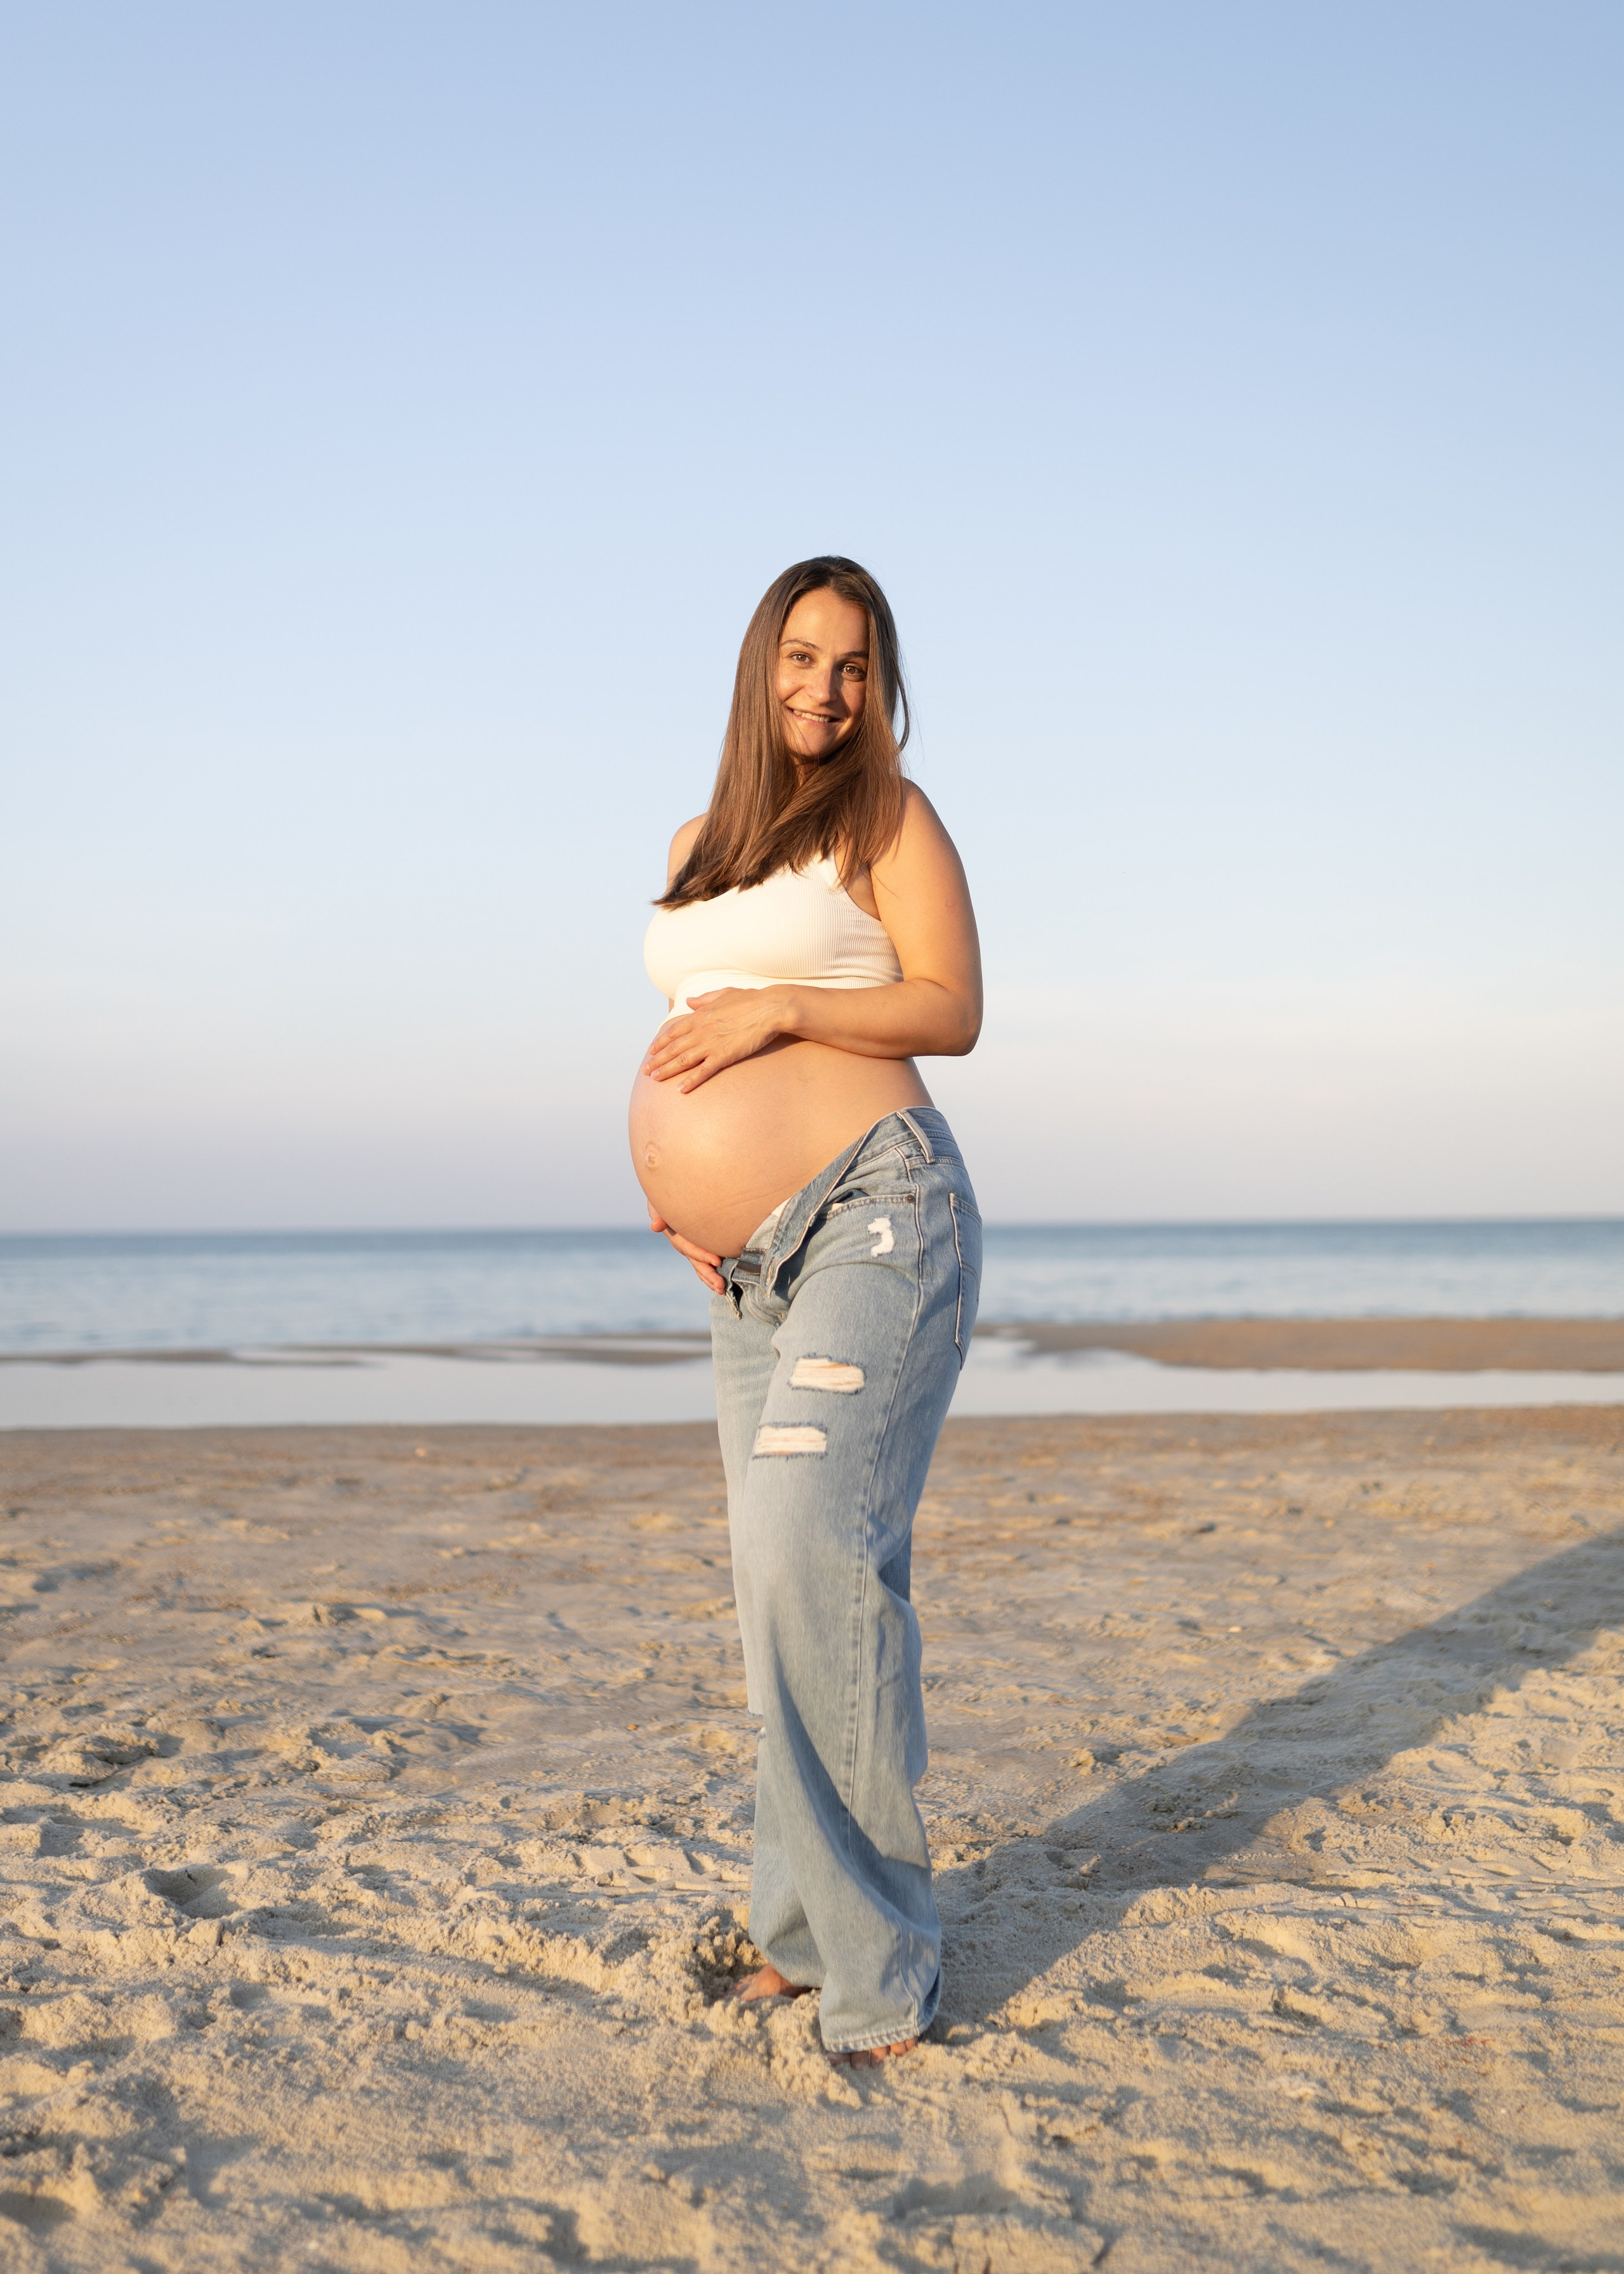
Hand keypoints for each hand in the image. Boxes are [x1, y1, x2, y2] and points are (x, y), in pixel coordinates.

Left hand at [640, 987, 791, 1091]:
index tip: (651, 1051)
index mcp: (700, 1015)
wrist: (769, 1009)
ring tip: (654, 1079)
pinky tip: (680, 1089)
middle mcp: (701, 1030)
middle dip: (658, 1060)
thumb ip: (704, 999)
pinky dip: (691, 1081)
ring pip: (683, 1060)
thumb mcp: (723, 994)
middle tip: (646, 1071)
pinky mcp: (724, 1056)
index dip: (661, 1042)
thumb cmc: (750, 999)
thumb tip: (689, 1001)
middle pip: (673, 1048)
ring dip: (667, 1071)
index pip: (674, 1031)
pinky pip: (703, 1071)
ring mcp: (711, 1044)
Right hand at [648, 1205, 724, 1294]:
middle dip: (709, 1274)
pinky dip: (711, 1275)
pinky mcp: (697, 1249)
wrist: (667, 1202)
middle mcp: (683, 1246)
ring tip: (722, 1290)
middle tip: (721, 1286)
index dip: (702, 1255)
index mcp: (676, 1236)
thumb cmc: (665, 1200)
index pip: (690, 1248)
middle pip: (696, 1263)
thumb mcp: (659, 1205)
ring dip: (711, 1279)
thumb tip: (655, 1226)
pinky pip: (703, 1264)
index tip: (717, 1261)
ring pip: (700, 1267)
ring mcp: (690, 1250)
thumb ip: (659, 1215)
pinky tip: (721, 1283)